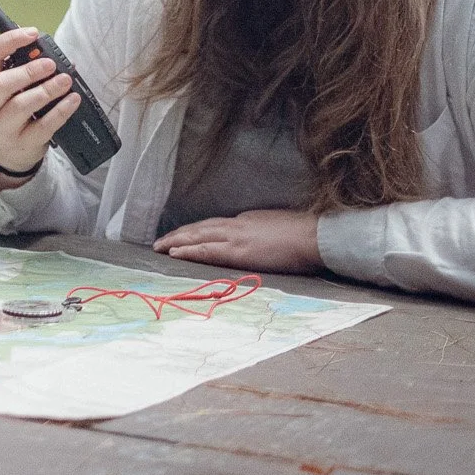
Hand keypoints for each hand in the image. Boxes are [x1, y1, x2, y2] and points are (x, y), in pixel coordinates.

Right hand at [0, 27, 79, 189]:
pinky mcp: (21, 142)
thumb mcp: (7, 88)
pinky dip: (60, 111)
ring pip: (20, 106)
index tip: (32, 33)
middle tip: (50, 64)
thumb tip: (50, 52)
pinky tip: (72, 100)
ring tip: (65, 81)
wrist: (8, 150)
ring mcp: (0, 127)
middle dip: (28, 71)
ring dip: (46, 90)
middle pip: (0, 84)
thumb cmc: (10, 108)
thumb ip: (21, 68)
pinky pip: (42, 126)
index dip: (9, 41)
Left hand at [153, 209, 323, 273]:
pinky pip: (206, 250)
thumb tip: (257, 239)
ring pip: (198, 237)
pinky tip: (174, 254)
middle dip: (179, 234)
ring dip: (176, 241)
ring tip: (159, 247)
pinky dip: (188, 251)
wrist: (316, 236)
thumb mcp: (278, 227)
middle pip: (201, 227)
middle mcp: (237, 225)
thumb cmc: (306, 234)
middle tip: (160, 242)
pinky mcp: (239, 251)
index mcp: (248, 220)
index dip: (197, 231)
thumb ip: (263, 231)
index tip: (184, 236)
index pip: (215, 225)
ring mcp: (236, 237)